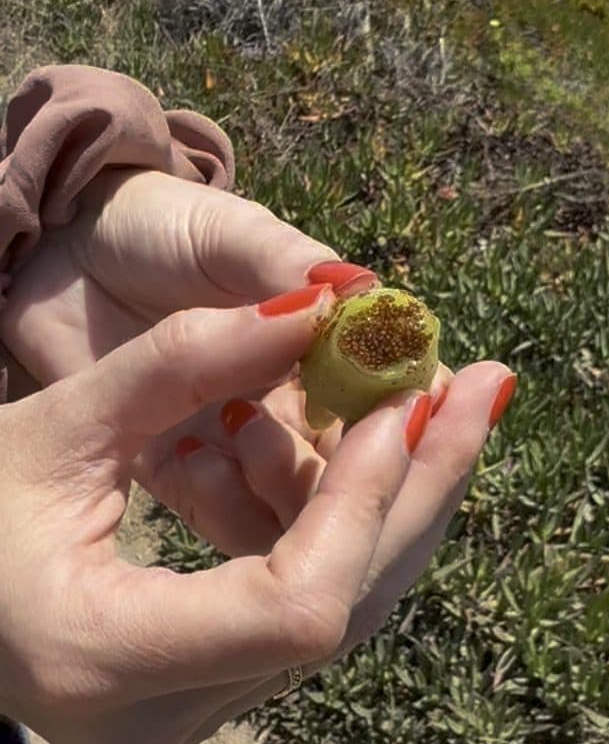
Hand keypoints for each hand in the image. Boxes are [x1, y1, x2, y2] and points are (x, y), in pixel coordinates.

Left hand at [0, 167, 375, 509]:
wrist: (62, 250)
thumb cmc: (160, 227)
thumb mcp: (227, 234)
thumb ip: (285, 263)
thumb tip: (365, 290)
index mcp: (327, 346)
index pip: (393, 396)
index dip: (411, 414)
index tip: (406, 416)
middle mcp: (297, 405)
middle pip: (356, 468)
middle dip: (354, 473)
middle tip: (300, 434)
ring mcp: (242, 446)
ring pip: (296, 505)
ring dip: (281, 483)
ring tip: (234, 424)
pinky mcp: (182, 476)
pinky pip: (220, 516)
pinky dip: (218, 500)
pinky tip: (188, 456)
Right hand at [0, 284, 512, 743]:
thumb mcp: (54, 427)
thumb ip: (180, 363)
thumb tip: (317, 304)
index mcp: (105, 662)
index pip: (296, 606)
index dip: (363, 501)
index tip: (408, 402)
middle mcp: (161, 722)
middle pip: (346, 613)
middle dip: (423, 489)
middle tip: (488, 387)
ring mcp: (187, 721)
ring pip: (340, 612)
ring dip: (394, 500)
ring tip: (441, 399)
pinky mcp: (203, 695)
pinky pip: (305, 607)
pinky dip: (337, 521)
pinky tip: (342, 442)